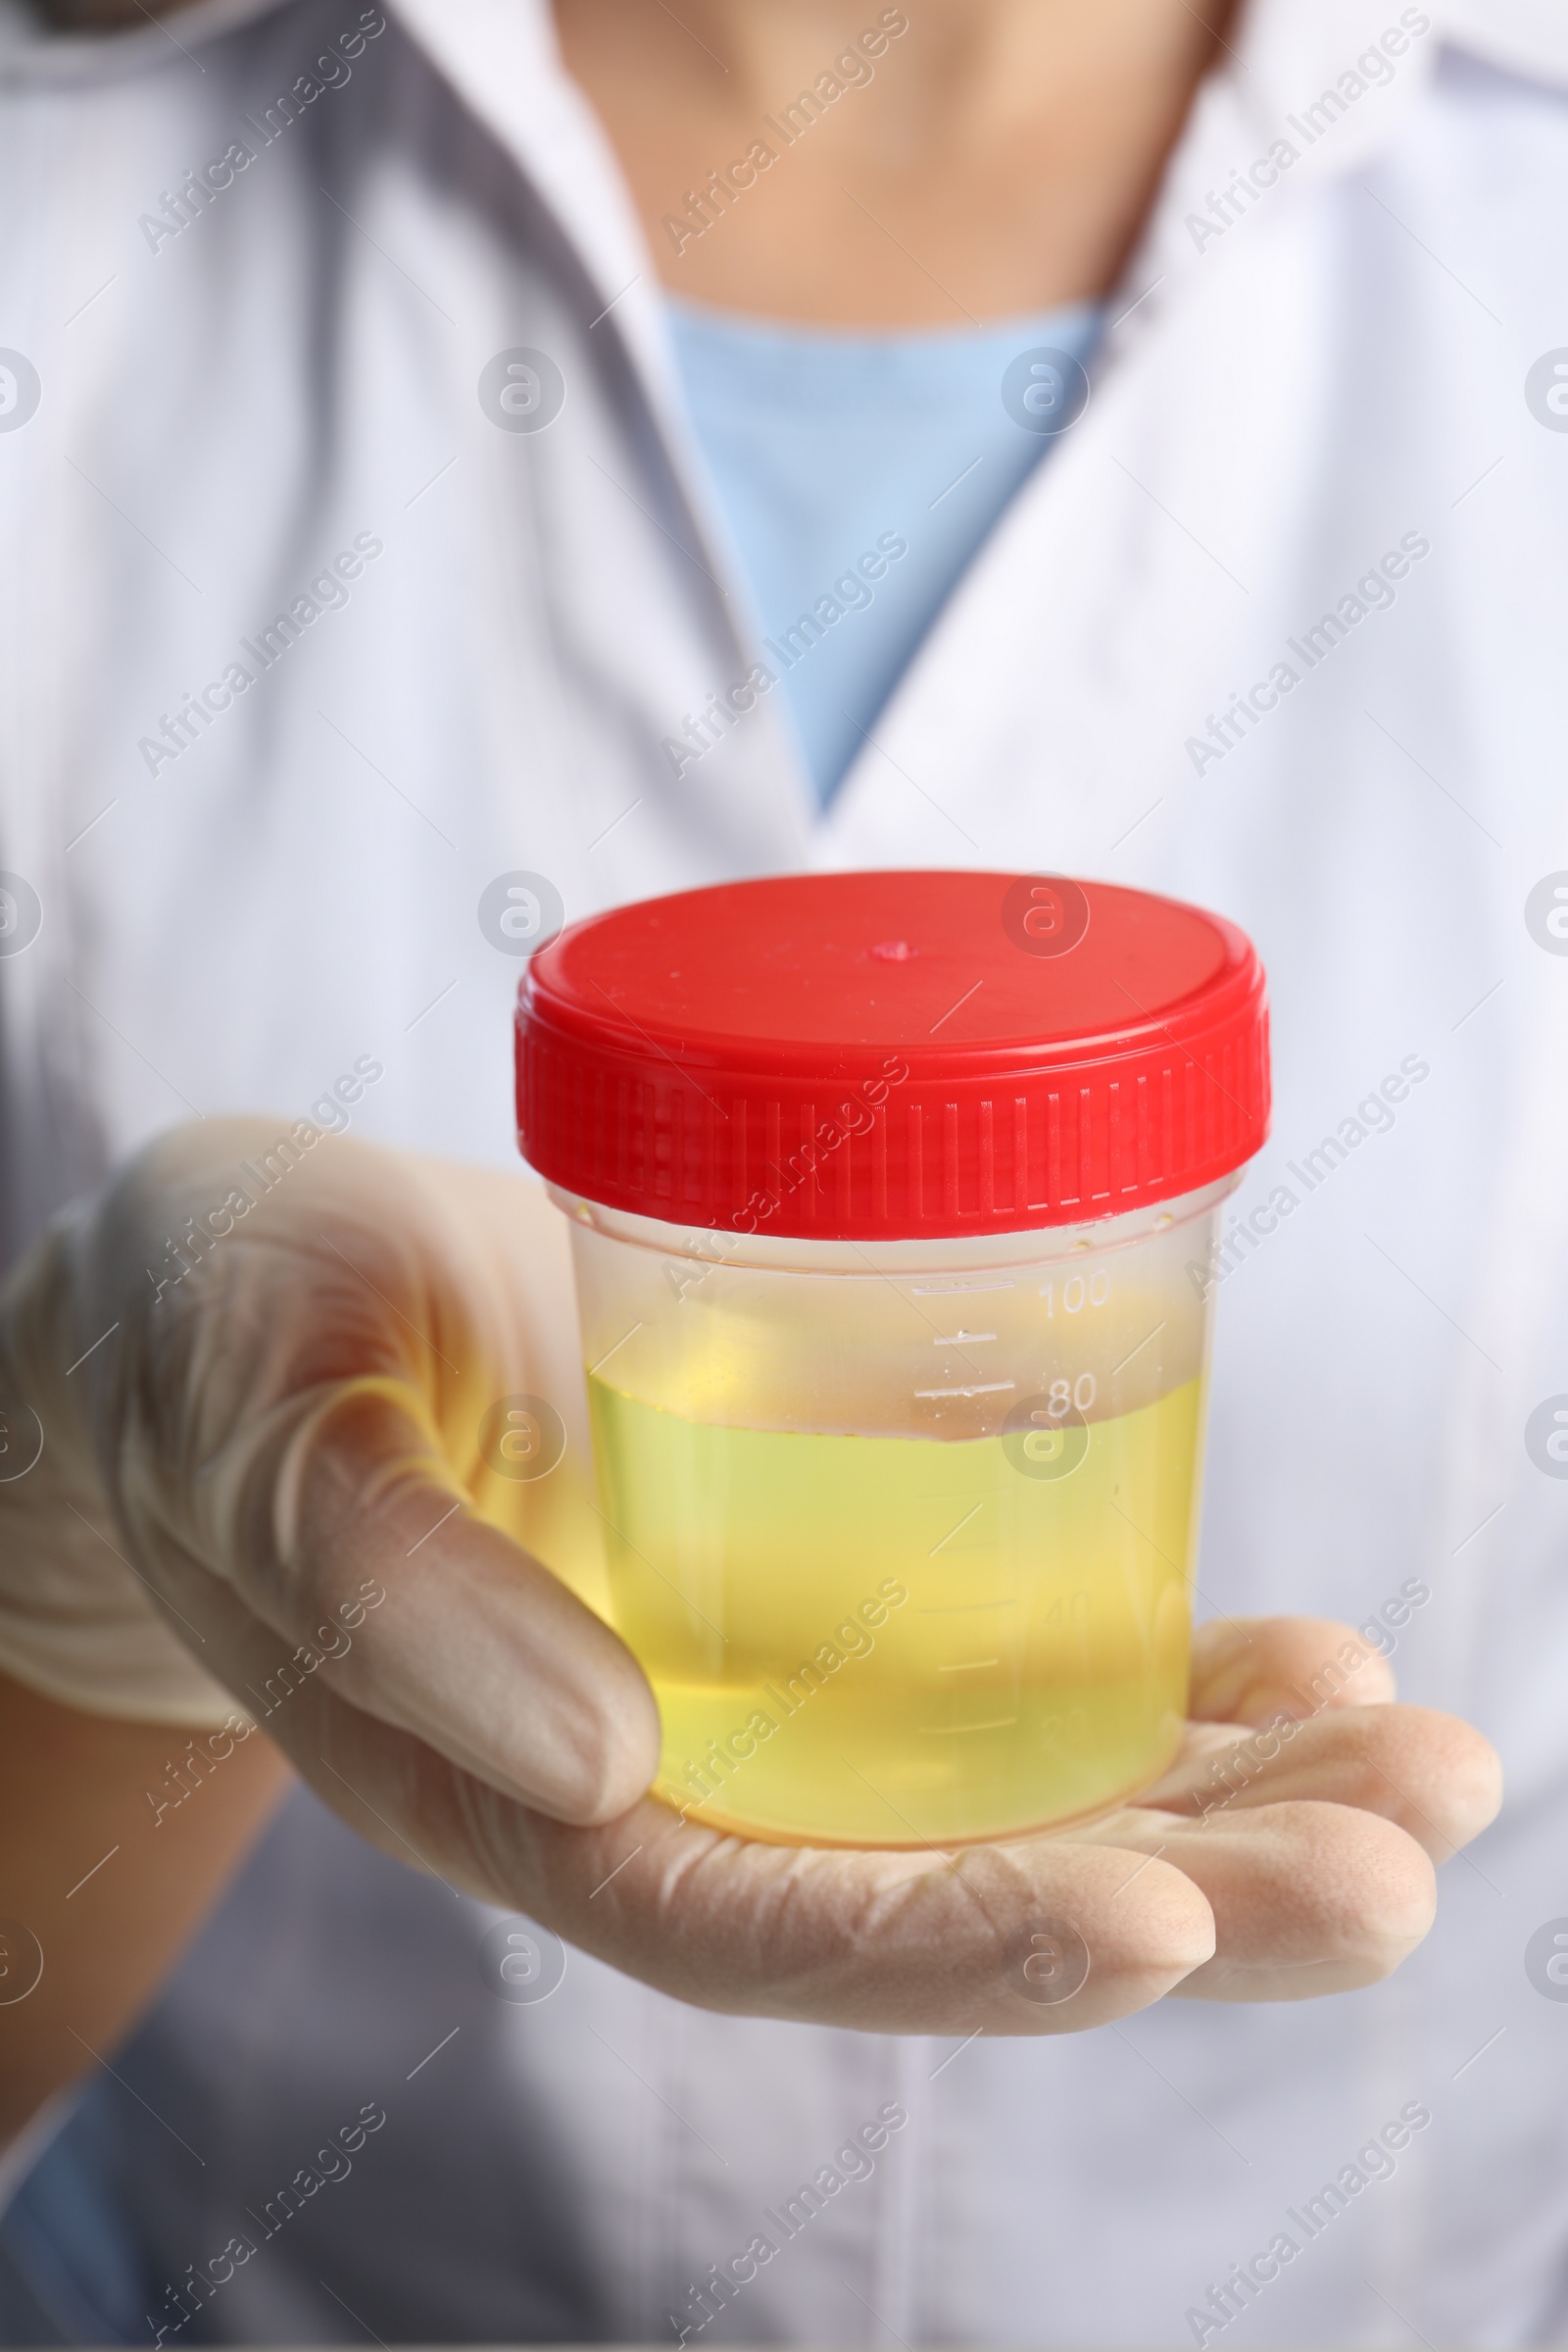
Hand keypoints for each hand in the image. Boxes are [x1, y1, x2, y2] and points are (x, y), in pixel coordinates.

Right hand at [1, 1122, 1499, 2033]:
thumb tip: (595, 1751)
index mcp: (517, 1789)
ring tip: (1431, 1774)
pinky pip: (1007, 1649)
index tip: (1162, 1926)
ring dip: (1233, 1796)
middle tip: (1403, 1861)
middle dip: (1187, 1892)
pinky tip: (1313, 1660)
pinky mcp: (811, 1556)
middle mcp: (667, 1765)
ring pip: (1014, 1782)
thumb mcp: (261, 1434)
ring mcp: (754, 1669)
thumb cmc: (218, 1348)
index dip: (956, 1942)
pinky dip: (1169, 1666)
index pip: (757, 1923)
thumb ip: (387, 1587)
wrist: (244, 1288)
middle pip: (941, 1879)